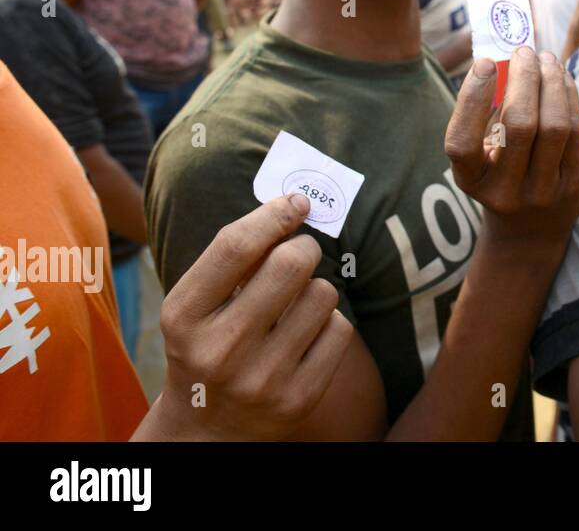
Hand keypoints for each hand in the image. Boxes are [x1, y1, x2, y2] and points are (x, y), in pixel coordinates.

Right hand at [137, 194, 352, 439]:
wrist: (207, 429)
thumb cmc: (207, 344)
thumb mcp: (196, 305)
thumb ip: (234, 258)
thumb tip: (294, 204)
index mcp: (184, 317)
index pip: (236, 246)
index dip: (274, 215)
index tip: (296, 203)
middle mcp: (219, 350)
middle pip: (291, 263)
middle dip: (304, 247)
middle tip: (300, 253)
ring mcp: (261, 379)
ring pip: (323, 293)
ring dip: (316, 289)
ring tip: (294, 307)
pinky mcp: (299, 398)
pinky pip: (340, 328)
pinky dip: (329, 323)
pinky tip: (305, 336)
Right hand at [444, 47, 578, 246]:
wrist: (530, 230)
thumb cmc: (499, 174)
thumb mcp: (481, 154)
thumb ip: (486, 113)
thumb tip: (505, 56)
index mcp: (470, 181)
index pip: (461, 142)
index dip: (471, 100)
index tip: (484, 62)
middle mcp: (504, 192)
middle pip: (520, 126)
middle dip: (524, 79)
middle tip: (524, 51)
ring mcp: (543, 192)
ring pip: (554, 126)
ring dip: (552, 83)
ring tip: (546, 59)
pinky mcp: (574, 185)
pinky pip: (576, 132)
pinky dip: (569, 97)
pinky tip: (562, 78)